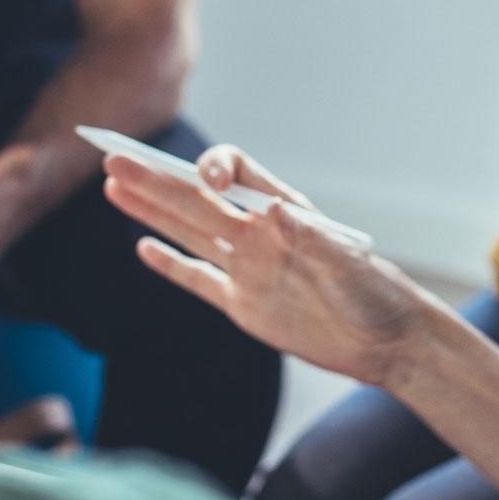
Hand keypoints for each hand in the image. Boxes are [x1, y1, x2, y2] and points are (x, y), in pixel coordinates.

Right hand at [101, 144, 438, 387]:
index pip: (236, 172)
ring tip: (114, 186)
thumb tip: (272, 210)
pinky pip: (199, 280)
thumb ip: (311, 238)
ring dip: (152, 211)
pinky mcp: (243, 306)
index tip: (202, 180)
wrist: (384, 342)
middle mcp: (258, 233)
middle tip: (113, 157)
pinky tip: (143, 248)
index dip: (212, 168)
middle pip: (197, 198)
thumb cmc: (375, 293)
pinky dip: (171, 265)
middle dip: (156, 179)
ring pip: (189, 232)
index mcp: (283, 211)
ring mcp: (248, 269)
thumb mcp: (347, 263)